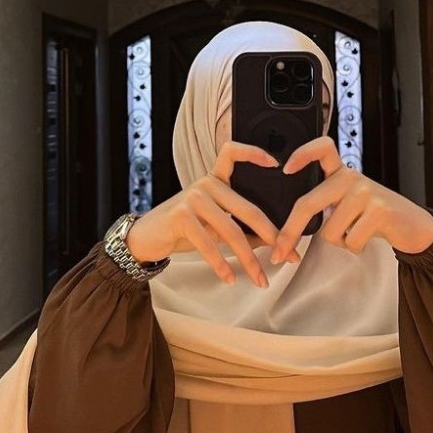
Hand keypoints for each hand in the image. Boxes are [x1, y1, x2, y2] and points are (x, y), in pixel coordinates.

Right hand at [126, 140, 298, 287]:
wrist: (146, 237)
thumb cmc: (183, 229)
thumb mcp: (214, 226)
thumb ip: (240, 228)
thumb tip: (273, 243)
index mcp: (215, 180)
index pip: (232, 154)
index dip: (254, 153)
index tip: (276, 164)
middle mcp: (206, 184)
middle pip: (248, 209)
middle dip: (271, 237)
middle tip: (287, 256)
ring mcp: (193, 198)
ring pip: (232, 231)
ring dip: (248, 260)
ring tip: (260, 279)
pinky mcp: (181, 216)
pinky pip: (209, 244)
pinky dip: (221, 265)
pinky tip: (230, 278)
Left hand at [270, 136, 432, 263]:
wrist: (410, 224)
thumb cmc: (371, 215)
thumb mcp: (346, 201)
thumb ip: (322, 203)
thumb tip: (284, 232)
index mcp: (340, 172)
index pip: (322, 148)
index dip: (302, 154)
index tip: (285, 169)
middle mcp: (351, 178)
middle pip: (308, 204)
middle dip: (289, 232)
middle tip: (278, 252)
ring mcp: (365, 192)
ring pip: (329, 231)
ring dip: (339, 241)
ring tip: (355, 232)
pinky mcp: (379, 211)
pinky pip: (350, 240)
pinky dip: (355, 247)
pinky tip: (366, 237)